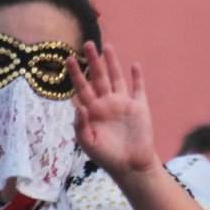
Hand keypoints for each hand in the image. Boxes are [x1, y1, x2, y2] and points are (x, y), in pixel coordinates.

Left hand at [68, 42, 159, 180]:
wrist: (131, 166)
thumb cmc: (106, 157)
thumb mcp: (88, 143)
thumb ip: (81, 124)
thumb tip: (79, 105)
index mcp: (92, 110)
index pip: (82, 87)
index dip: (76, 73)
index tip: (69, 58)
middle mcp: (106, 103)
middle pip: (98, 77)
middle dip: (93, 60)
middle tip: (87, 43)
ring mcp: (123, 103)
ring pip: (116, 77)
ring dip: (112, 62)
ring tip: (107, 46)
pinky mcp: (139, 107)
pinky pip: (138, 88)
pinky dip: (137, 77)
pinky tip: (134, 65)